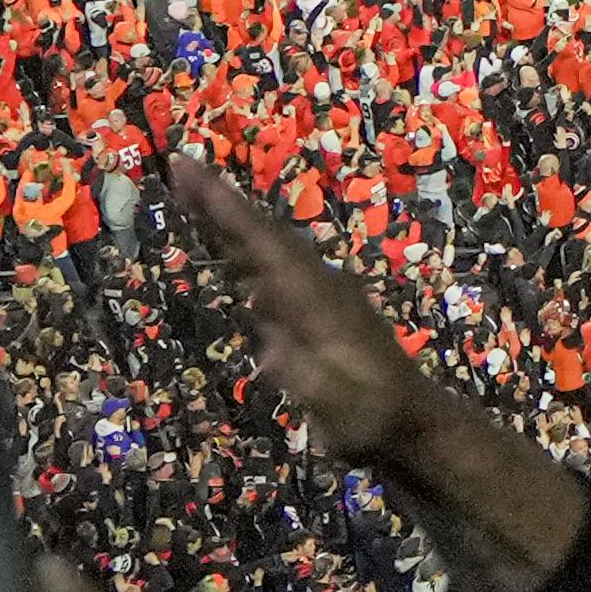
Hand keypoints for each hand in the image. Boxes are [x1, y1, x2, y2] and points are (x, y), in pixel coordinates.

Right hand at [171, 159, 431, 467]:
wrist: (410, 425)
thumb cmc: (372, 417)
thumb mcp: (338, 403)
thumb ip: (306, 375)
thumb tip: (276, 349)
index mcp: (317, 300)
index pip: (264, 244)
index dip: (226, 211)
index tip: (191, 172)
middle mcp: (316, 287)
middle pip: (261, 236)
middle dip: (221, 203)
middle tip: (181, 166)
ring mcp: (317, 299)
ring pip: (265, 250)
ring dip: (230, 223)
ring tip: (192, 192)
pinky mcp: (314, 316)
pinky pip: (271, 273)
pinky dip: (244, 254)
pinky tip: (228, 248)